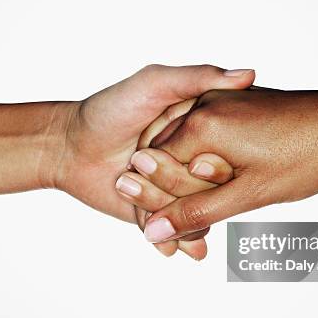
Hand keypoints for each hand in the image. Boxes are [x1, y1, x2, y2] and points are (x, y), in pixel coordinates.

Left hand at [45, 64, 254, 226]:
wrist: (69, 148)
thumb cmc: (110, 109)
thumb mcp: (153, 84)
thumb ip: (198, 77)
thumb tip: (248, 74)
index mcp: (205, 132)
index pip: (231, 157)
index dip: (211, 164)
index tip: (180, 156)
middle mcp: (198, 162)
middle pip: (215, 192)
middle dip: (180, 189)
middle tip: (137, 162)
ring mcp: (182, 190)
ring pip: (198, 218)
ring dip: (169, 215)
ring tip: (133, 191)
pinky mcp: (165, 213)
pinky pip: (180, 235)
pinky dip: (171, 241)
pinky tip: (164, 243)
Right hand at [128, 79, 317, 242]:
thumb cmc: (310, 157)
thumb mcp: (249, 194)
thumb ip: (196, 212)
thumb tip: (154, 231)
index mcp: (203, 125)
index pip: (153, 167)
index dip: (157, 203)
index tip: (167, 231)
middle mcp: (205, 105)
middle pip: (162, 153)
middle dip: (169, 191)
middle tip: (187, 226)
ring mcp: (220, 99)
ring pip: (181, 142)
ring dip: (186, 176)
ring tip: (209, 203)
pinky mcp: (235, 103)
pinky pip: (202, 131)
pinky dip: (202, 158)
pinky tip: (219, 178)